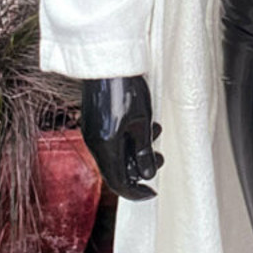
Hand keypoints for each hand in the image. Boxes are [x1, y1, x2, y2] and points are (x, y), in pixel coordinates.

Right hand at [80, 76, 164, 200]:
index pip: (118, 183)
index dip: (136, 192)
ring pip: (114, 154)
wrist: (106, 60)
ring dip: (136, 150)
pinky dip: (127, 140)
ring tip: (156, 133)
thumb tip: (148, 173)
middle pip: (116, 169)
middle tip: (161, 158)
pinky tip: (143, 125)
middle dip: (140, 167)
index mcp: (105, 147)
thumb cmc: (126, 88)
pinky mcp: (94, 121)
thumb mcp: (142, 122)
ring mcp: (92, 131)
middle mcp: (94, 142)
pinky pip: (110, 141)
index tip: (152, 192)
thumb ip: (144, 150)